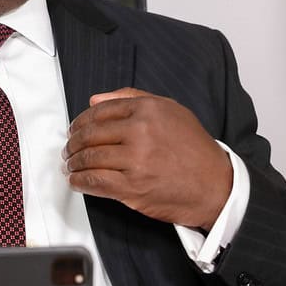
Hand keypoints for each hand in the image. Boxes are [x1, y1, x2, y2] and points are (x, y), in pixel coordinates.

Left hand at [63, 88, 231, 230]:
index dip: (80, 122)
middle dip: (73, 143)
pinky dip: (80, 181)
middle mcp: (140, 132)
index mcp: (147, 110)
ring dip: (74, 163)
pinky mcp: (133, 187)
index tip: (74, 129)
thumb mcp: (170, 110)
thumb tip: (94, 100)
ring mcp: (136, 160)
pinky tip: (76, 180)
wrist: (217, 185)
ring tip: (70, 164)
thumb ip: (131, 99)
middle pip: (90, 135)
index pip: (99, 112)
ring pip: (90, 158)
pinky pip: (95, 181)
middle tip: (68, 149)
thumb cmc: (194, 148)